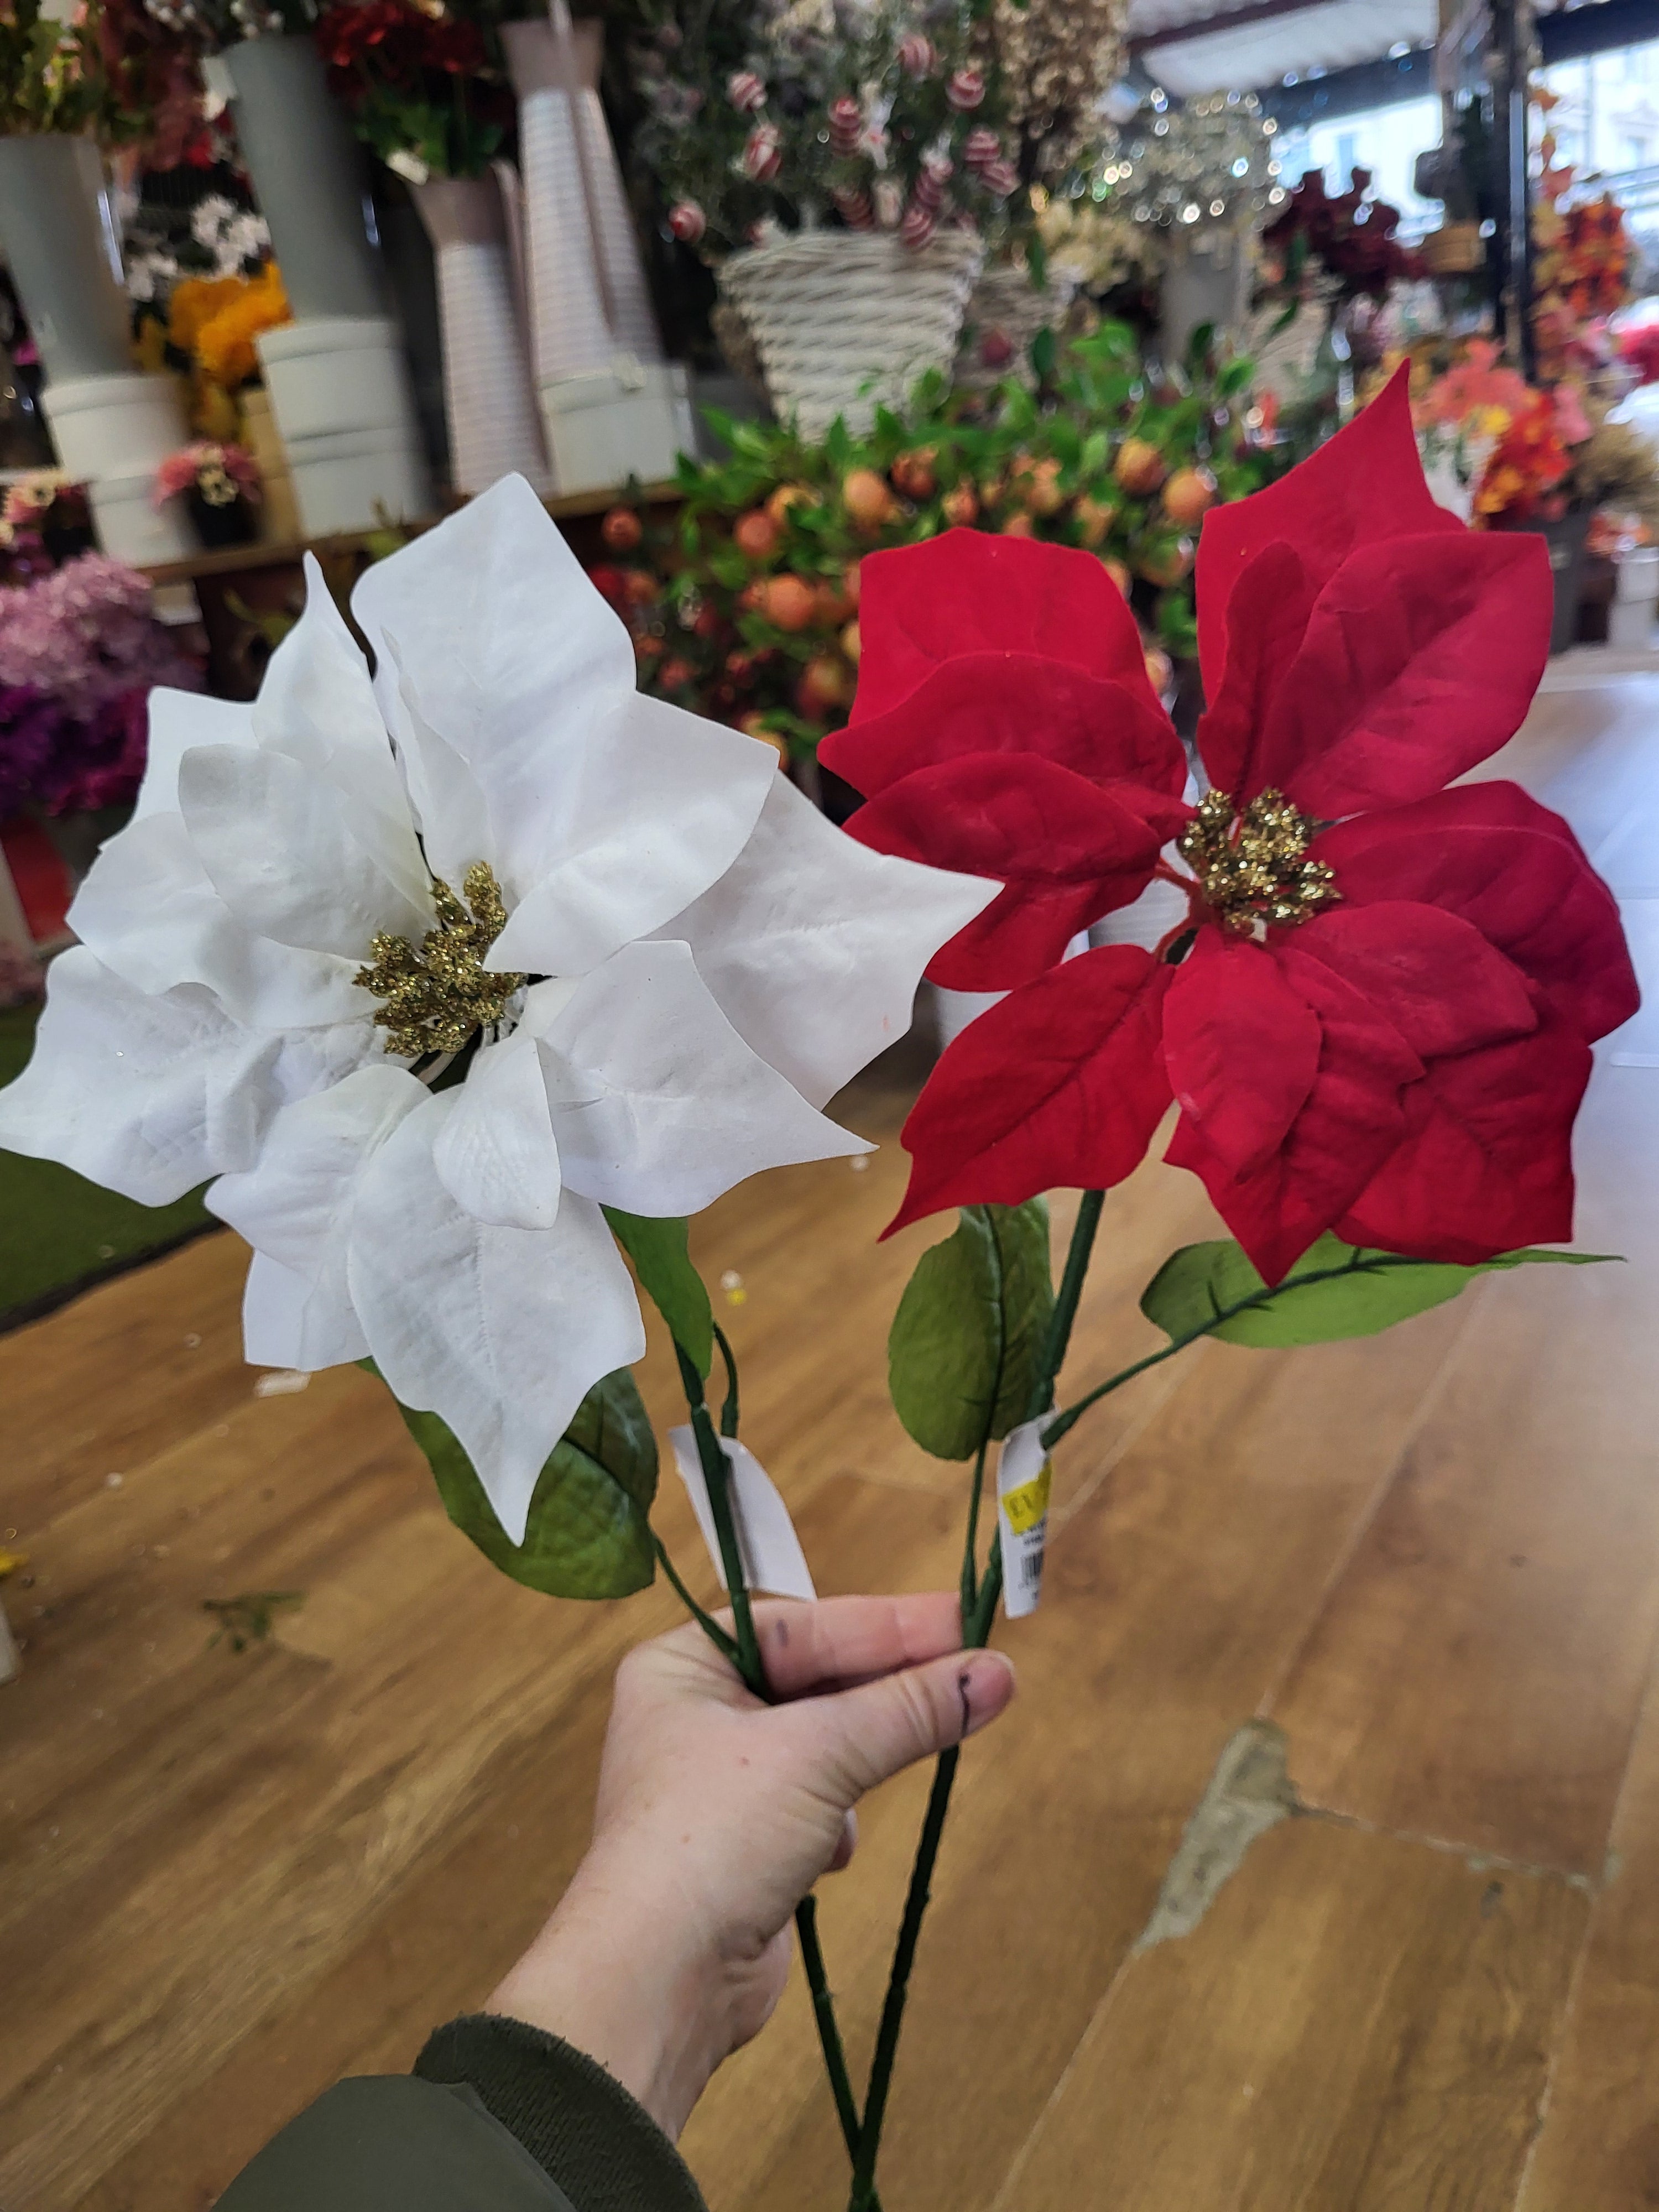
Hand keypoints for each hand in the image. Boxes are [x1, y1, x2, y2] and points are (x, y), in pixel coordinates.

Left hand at [487, 1591, 1016, 2138]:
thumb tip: (999, 1671)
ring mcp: (719, 1783)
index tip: (965, 1618)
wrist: (660, 1981)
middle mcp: (694, 1713)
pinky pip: (814, 1803)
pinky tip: (834, 1851)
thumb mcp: (819, 1753)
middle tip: (981, 1670)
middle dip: (888, 1687)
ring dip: (861, 1756)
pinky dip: (835, 1819)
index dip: (888, 1623)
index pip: (803, 1625)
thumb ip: (908, 1709)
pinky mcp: (745, 1846)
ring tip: (926, 1742)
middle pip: (814, 1679)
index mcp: (684, 1665)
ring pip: (822, 1743)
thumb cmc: (717, 1835)